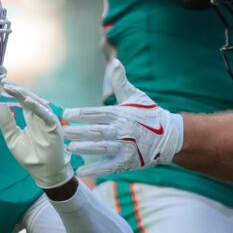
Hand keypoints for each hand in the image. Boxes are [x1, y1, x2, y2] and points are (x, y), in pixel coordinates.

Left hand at [0, 85, 74, 190]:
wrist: (43, 172)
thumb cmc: (30, 156)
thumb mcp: (12, 138)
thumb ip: (6, 122)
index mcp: (31, 117)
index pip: (22, 100)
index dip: (13, 93)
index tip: (1, 85)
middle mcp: (40, 116)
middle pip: (29, 98)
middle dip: (17, 90)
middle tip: (5, 82)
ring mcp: (47, 120)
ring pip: (37, 103)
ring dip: (25, 95)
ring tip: (13, 89)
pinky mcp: (53, 126)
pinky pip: (45, 114)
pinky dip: (37, 107)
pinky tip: (27, 101)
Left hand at [60, 60, 183, 175]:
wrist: (169, 136)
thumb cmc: (148, 114)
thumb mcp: (135, 96)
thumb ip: (121, 82)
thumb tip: (115, 62)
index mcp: (121, 114)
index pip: (96, 113)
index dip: (80, 113)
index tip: (66, 113)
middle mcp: (122, 130)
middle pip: (96, 131)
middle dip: (77, 131)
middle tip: (62, 132)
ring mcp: (126, 147)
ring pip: (101, 148)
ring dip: (85, 148)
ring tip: (70, 147)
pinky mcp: (129, 162)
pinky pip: (109, 167)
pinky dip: (95, 169)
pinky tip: (81, 171)